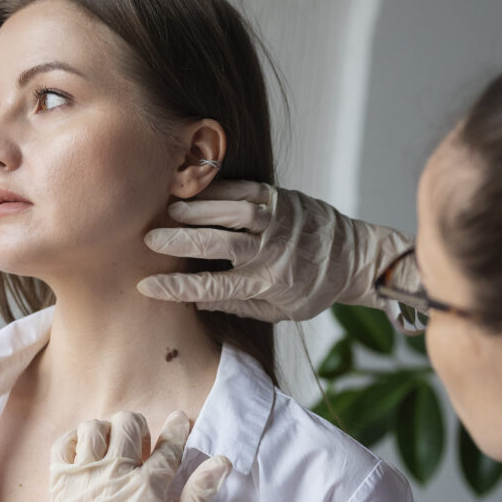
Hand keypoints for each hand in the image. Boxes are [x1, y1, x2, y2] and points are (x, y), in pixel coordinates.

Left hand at [47, 410, 230, 501]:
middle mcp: (117, 474)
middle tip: (140, 445)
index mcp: (150, 486)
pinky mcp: (60, 486)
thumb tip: (222, 462)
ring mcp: (86, 478)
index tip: (178, 419)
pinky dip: (74, 441)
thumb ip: (199, 495)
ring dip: (106, 432)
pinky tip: (84, 453)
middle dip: (138, 427)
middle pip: (128, 424)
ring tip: (110, 449)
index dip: (176, 428)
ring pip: (94, 428)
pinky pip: (62, 446)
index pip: (168, 444)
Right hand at [138, 181, 412, 321]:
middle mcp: (273, 251)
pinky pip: (244, 189)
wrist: (354, 255)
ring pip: (232, 212)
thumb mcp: (279, 312)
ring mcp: (278, 221)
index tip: (146, 286)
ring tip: (167, 211)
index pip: (214, 288)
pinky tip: (193, 191)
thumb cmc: (313, 288)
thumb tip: (195, 303)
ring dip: (197, 210)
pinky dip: (216, 190)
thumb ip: (238, 306)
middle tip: (148, 240)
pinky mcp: (281, 197)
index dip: (178, 287)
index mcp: (268, 283)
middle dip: (181, 241)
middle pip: (219, 245)